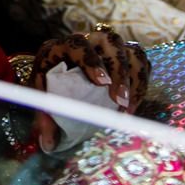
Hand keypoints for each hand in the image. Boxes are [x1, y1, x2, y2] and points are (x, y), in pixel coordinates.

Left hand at [31, 28, 149, 112]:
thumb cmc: (49, 84)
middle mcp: (89, 40)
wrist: (58, 73)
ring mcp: (109, 47)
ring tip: (129, 107)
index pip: (78, 44)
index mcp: (63, 46)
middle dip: (119, 71)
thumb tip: (50, 143)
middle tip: (120, 100)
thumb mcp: (42, 97)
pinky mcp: (125, 56)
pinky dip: (141, 83)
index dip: (92, 61)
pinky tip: (133, 105)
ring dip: (135, 79)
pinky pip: (142, 63)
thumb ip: (45, 117)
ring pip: (132, 51)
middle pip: (111, 41)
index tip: (102, 83)